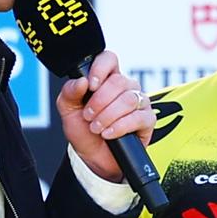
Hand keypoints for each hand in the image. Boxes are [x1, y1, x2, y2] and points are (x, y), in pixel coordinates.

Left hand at [59, 50, 153, 183]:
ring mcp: (139, 102)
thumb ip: (69, 93)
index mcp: (106, 79)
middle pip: (118, 81)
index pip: (109, 59)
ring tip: (97, 128)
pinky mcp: (148, 119)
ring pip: (128, 99)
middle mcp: (125, 87)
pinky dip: (120, 127)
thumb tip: (82, 81)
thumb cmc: (83, 131)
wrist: (93, 158)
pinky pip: (138, 117)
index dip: (100, 68)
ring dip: (108, 116)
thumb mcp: (68, 111)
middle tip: (88, 116)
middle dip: (99, 101)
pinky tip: (109, 134)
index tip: (90, 85)